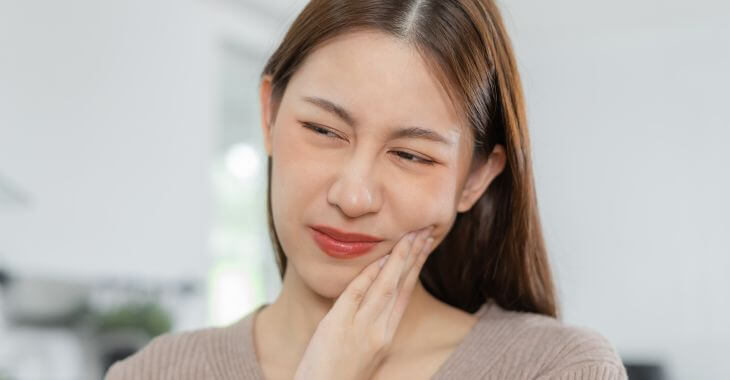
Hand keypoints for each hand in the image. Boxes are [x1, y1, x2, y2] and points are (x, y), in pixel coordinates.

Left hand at [292, 226, 435, 379]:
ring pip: (385, 288)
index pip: (405, 293)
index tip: (425, 244)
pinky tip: (382, 258)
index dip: (416, 266)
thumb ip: (370, 325)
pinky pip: (356, 295)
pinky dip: (370, 275)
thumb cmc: (337, 375)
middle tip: (427, 229)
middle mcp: (378, 331)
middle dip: (415, 255)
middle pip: (401, 286)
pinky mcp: (338, 327)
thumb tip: (372, 299)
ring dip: (399, 259)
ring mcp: (360, 329)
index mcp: (385, 335)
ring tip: (411, 235)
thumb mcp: (361, 351)